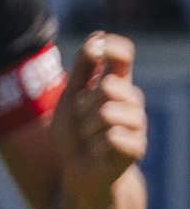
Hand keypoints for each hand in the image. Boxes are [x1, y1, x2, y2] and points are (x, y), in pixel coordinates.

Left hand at [62, 31, 146, 185]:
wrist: (77, 171)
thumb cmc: (74, 133)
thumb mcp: (70, 97)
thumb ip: (83, 69)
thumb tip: (97, 36)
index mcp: (116, 86)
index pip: (123, 56)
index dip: (113, 47)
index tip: (99, 47)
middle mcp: (131, 101)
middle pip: (107, 88)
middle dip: (83, 107)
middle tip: (82, 122)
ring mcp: (137, 124)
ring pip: (106, 113)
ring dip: (86, 129)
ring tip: (89, 139)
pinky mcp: (136, 147)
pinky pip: (111, 137)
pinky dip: (95, 146)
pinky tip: (98, 152)